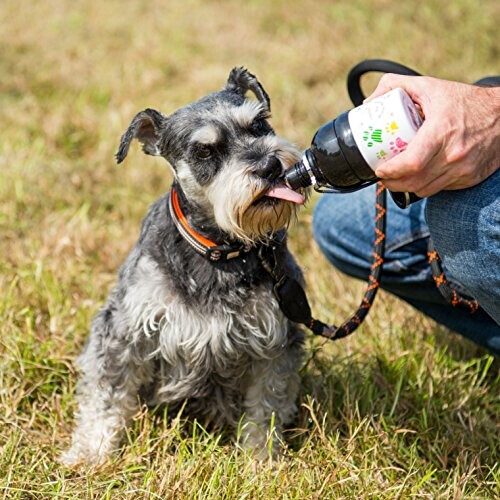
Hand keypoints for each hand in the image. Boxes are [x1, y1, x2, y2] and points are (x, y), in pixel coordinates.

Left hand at [365, 75, 499, 196]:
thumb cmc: (464, 101)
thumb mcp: (429, 86)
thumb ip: (395, 86)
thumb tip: (368, 103)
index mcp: (442, 131)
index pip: (411, 162)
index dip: (390, 171)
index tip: (379, 169)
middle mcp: (454, 154)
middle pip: (414, 181)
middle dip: (392, 183)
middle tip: (383, 175)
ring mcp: (463, 169)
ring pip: (424, 190)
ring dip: (406, 187)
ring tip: (396, 177)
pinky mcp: (469, 179)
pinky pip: (439, 189)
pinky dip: (425, 185)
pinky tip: (419, 175)